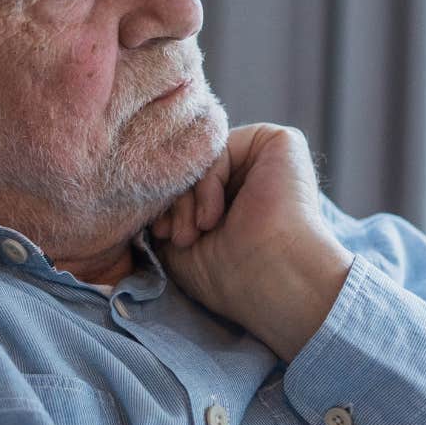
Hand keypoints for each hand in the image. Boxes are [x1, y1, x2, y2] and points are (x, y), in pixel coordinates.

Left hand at [150, 124, 352, 360]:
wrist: (273, 282)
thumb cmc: (231, 277)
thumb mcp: (180, 245)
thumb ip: (166, 213)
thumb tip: (144, 188)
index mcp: (235, 199)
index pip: (186, 180)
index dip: (166, 203)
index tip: (163, 235)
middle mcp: (252, 175)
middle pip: (191, 165)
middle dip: (174, 200)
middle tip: (178, 237)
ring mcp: (266, 158)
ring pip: (201, 156)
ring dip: (187, 197)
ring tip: (195, 233)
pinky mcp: (281, 142)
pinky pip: (222, 144)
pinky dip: (207, 179)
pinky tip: (214, 216)